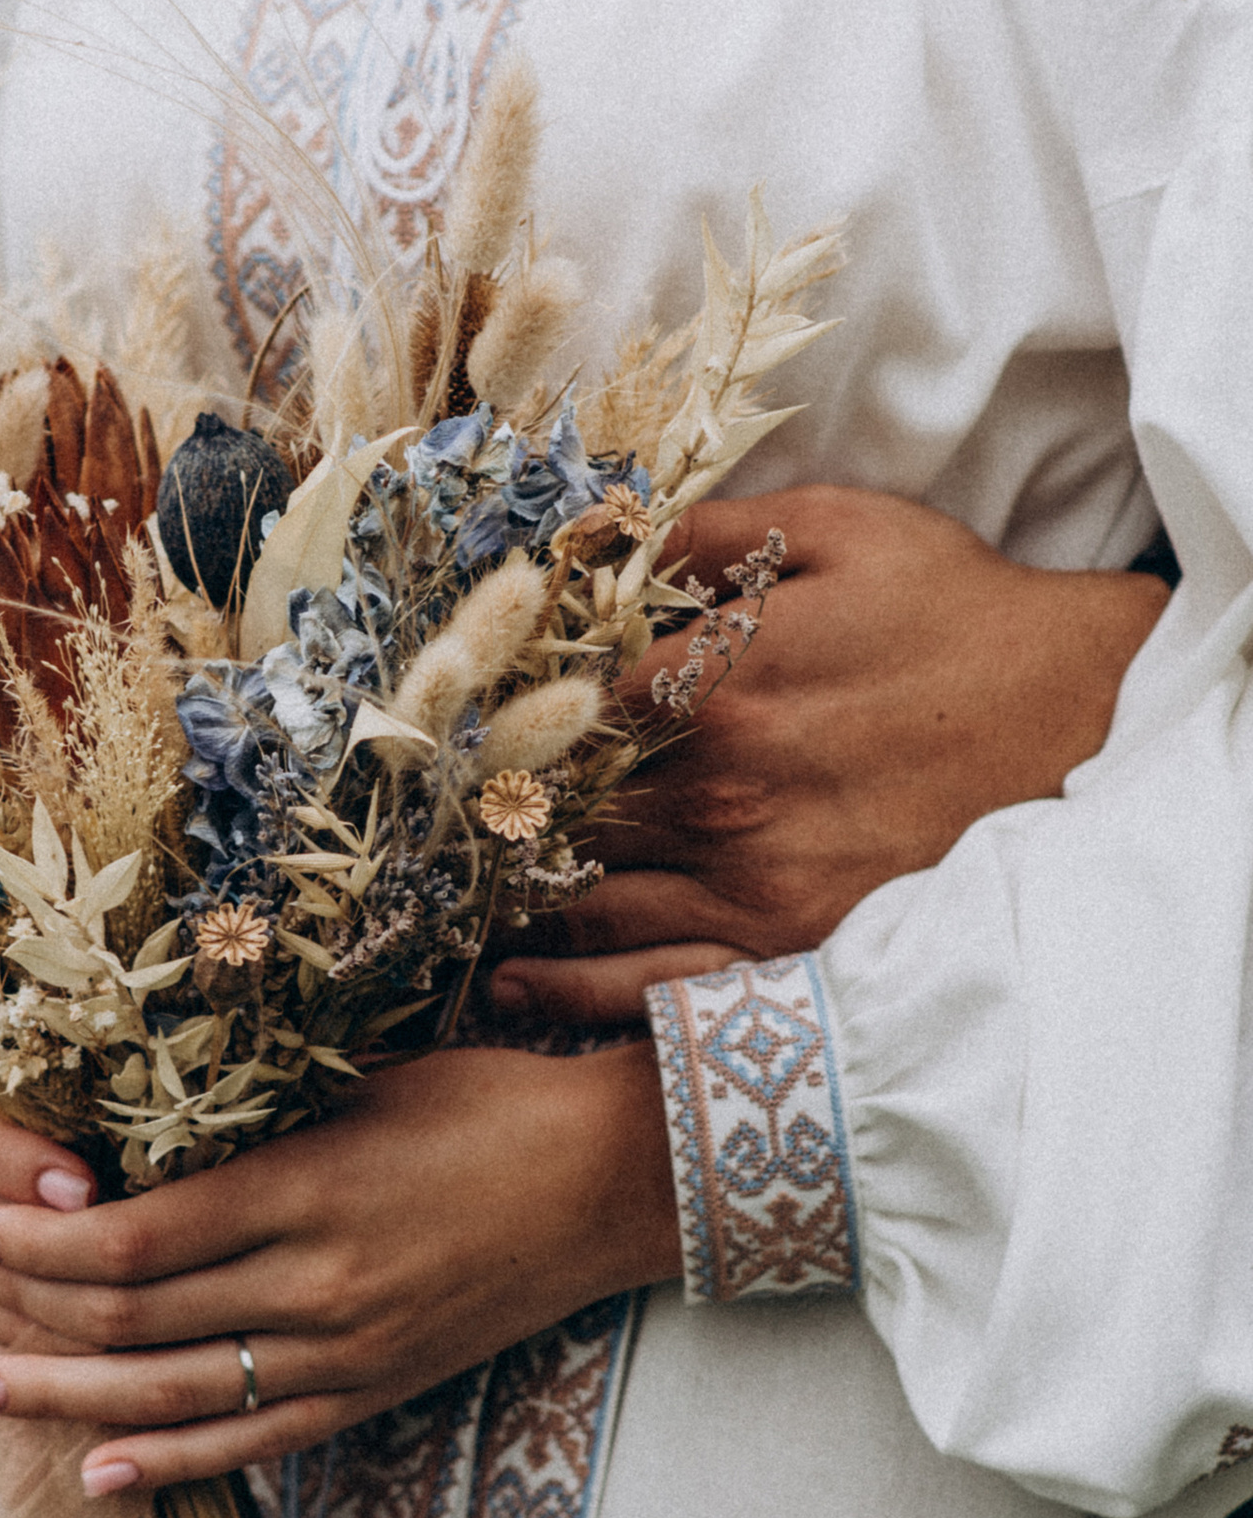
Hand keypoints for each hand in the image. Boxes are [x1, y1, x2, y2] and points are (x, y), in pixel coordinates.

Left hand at [0, 1044, 679, 1492]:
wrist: (618, 1181)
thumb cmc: (491, 1100)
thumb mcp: (365, 1078)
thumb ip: (252, 1113)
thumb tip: (123, 1118)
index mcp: (309, 1191)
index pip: (137, 1242)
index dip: (40, 1246)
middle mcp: (319, 1287)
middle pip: (134, 1322)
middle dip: (22, 1312)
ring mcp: (347, 1355)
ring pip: (172, 1395)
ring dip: (60, 1396)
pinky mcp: (372, 1394)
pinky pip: (251, 1444)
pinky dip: (165, 1462)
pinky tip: (88, 1469)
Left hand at [488, 484, 1165, 1031]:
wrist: (1080, 714)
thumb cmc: (956, 612)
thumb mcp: (838, 529)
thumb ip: (708, 533)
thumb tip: (603, 534)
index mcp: (713, 683)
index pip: (550, 709)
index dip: (497, 713)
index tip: (458, 720)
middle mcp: (716, 792)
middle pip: (551, 811)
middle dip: (493, 809)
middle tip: (437, 812)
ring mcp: (748, 882)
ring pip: (581, 900)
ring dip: (513, 895)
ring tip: (458, 889)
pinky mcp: (784, 947)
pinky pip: (644, 984)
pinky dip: (565, 988)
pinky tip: (509, 978)